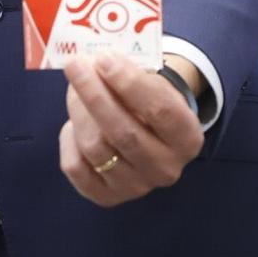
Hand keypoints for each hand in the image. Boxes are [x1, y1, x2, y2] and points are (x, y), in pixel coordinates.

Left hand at [58, 54, 203, 206]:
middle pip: (124, 132)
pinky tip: (74, 124)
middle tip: (76, 66)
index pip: (160, 110)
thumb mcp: (155, 86)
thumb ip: (131, 76)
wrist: (150, 139)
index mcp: (188, 138)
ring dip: (79, 112)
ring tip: (74, 89)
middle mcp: (167, 168)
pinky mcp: (107, 197)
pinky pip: (76, 168)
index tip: (104, 59)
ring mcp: (137, 188)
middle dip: (95, 94)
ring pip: (96, 148)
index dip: (129, 83)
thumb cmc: (150, 104)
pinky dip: (69, 139)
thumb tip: (92, 64)